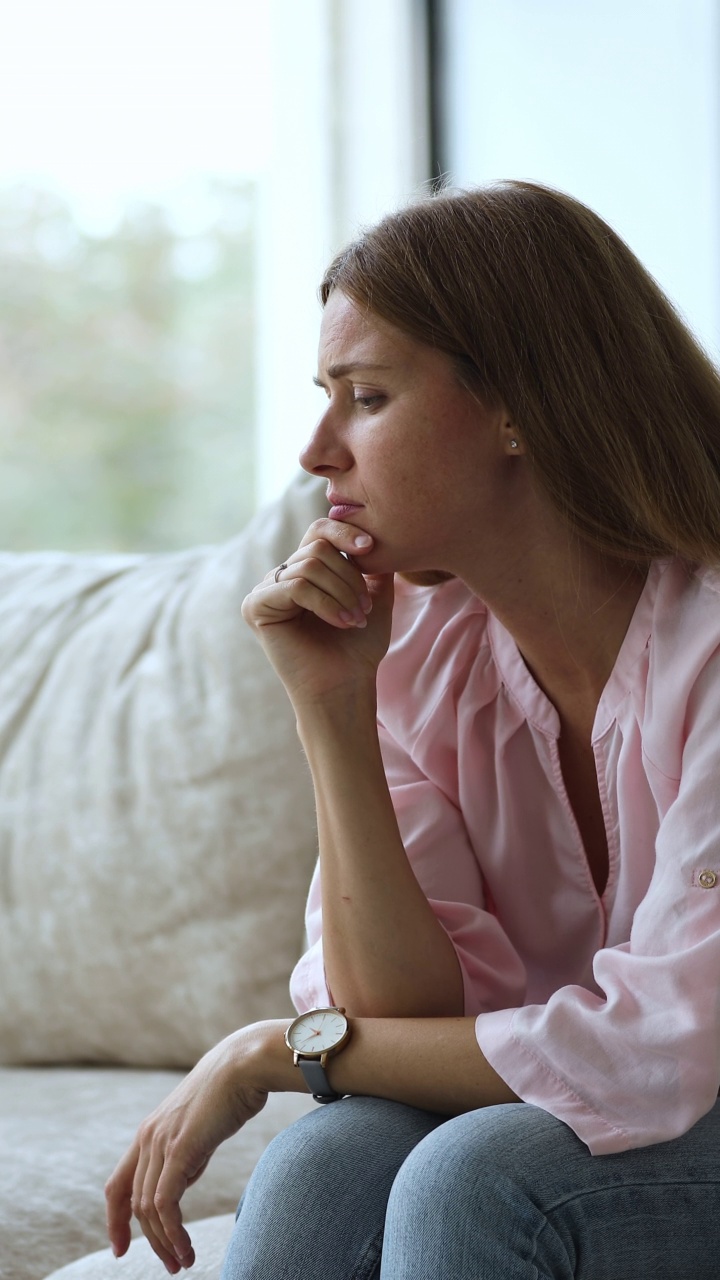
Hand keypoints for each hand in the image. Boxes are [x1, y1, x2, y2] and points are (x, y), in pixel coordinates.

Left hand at [105, 1027, 272, 1273]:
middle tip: (172, 1264)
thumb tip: (180, 1181)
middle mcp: (147, 1137)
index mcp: (148, 1132)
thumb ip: (184, 1154)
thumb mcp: (198, 1128)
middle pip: (133, 1203)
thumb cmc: (229, 1092)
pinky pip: (165, 1203)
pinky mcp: (180, 1149)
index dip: (115, 1219)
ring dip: (164, 1242)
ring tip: (183, 1261)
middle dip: (149, 1240)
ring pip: (148, 1208)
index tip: (122, 1247)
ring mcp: (161, 1142)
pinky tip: (186, 1247)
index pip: (117, 1184)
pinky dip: (173, 1232)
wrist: (244, 1064)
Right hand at [242, 518, 394, 705]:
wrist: (345, 686)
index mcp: (305, 570)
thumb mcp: (375, 596)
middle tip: (365, 608)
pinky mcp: (255, 607)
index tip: (370, 548)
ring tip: (355, 618)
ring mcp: (265, 591)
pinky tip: (340, 623)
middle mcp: (281, 577)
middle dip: (349, 577)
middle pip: (317, 548)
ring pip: (308, 566)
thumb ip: (374, 564)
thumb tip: (377, 533)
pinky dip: (325, 603)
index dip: (344, 532)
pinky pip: (295, 586)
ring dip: (341, 593)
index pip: (319, 531)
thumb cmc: (359, 648)